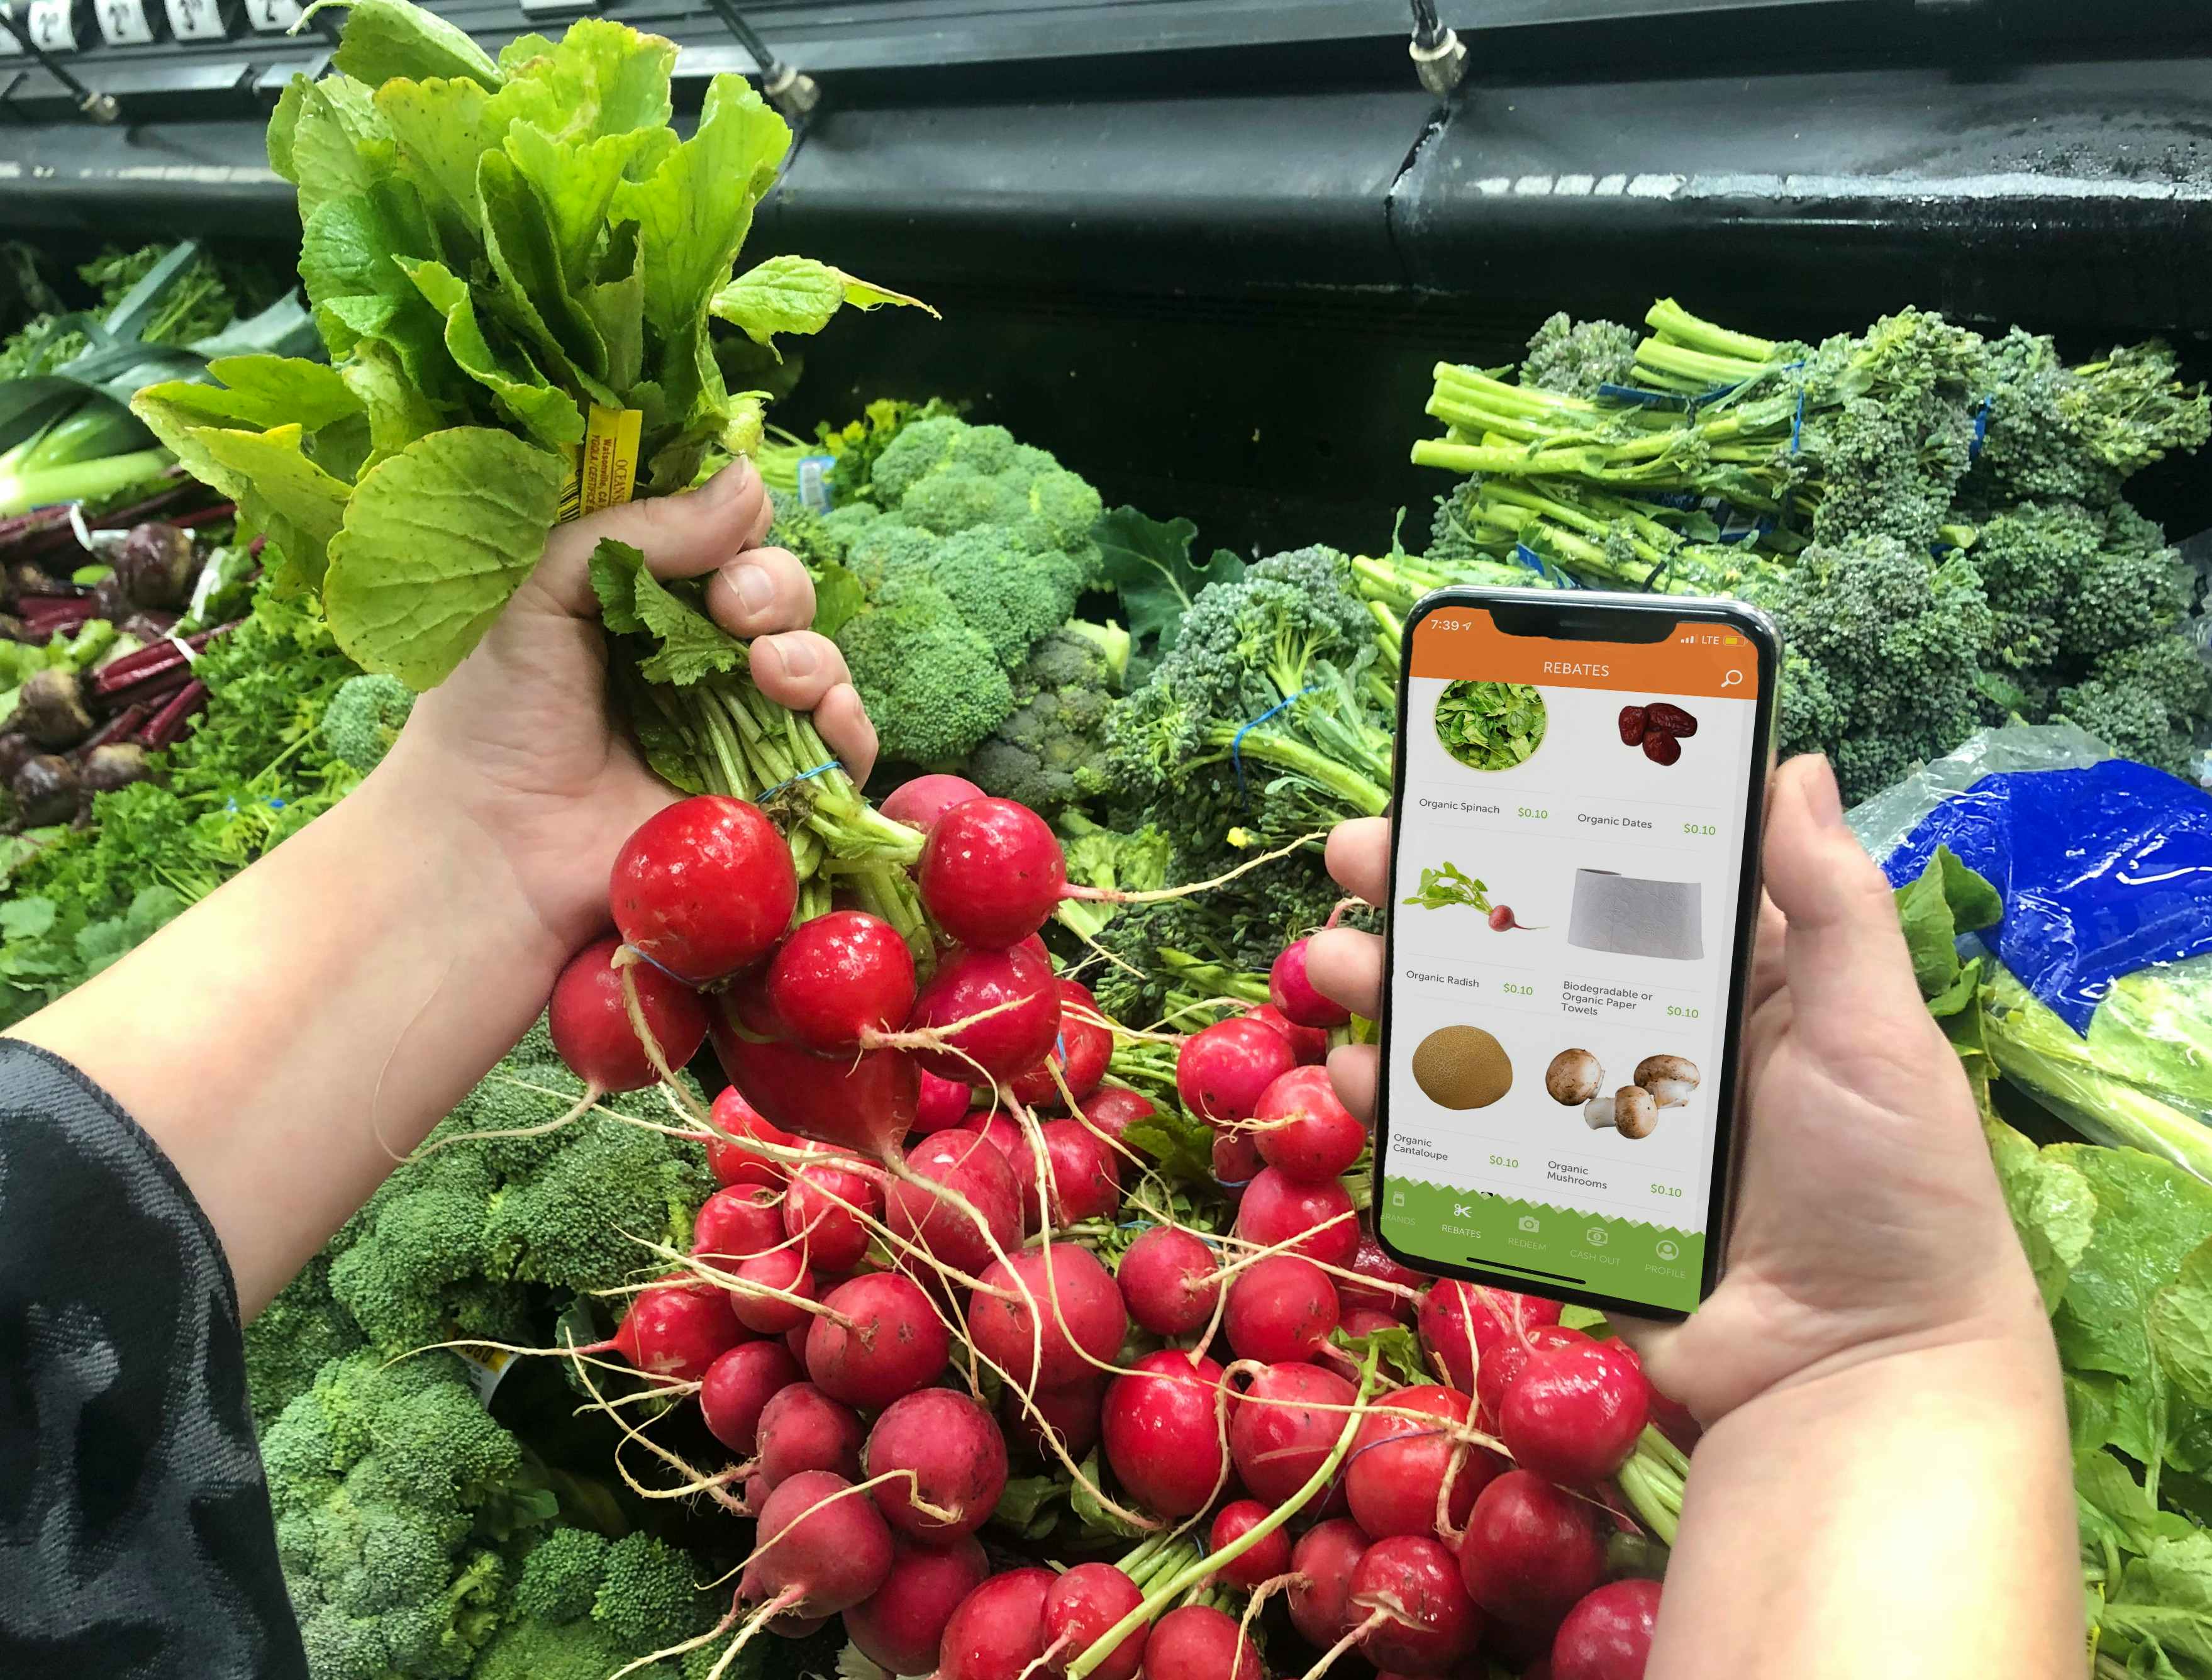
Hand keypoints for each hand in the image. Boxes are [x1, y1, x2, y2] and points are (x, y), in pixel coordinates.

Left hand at [385, 460, 877, 956]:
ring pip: (821, 661)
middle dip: (772, 587)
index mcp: (643, 601)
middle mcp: (699, 658)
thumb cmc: (495, 715)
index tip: (713, 543)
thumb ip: (639, 530)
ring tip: (769, 672)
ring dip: (811, 652)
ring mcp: (740, 728)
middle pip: (782, 591)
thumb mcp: (540, 589)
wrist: (496, 847)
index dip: (734, 528)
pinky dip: (849, 724)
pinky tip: (822, 716)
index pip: (724, 538)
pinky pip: (846, 749)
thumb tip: (749, 481)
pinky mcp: (771, 796)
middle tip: (732, 610)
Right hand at [1306, 754, 2046, 1423]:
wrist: (1855, 1386)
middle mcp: (1649, 1043)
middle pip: (1524, 952)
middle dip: (1433, 900)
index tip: (1468, 778)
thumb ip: (1831, 908)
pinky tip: (1355, 1075)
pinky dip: (1398, 1109)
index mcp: (1731, 987)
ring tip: (1333, 960)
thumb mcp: (1874, 1037)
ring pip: (1475, 1038)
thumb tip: (1799, 762)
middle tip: (1355, 857)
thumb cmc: (1889, 1199)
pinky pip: (1462, 1145)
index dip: (1544, 826)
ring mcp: (1592, 1126)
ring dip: (1394, 989)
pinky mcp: (1554, 1204)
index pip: (1622, 880)